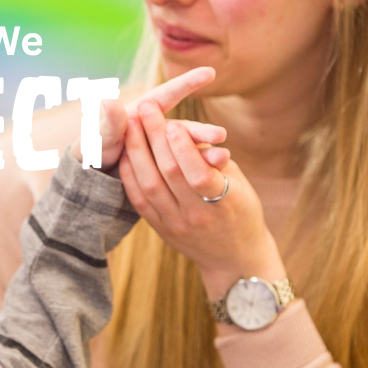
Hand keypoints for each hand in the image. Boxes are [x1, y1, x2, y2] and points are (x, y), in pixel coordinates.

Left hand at [70, 67, 229, 169]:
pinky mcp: (168, 168)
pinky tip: (216, 174)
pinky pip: (185, 169)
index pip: (166, 95)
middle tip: (220, 135)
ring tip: (223, 160)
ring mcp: (164, 149)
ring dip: (205, 154)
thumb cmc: (92, 152)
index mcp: (141, 114)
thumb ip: (109, 123)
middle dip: (202, 131)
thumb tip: (109, 100)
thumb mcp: (98, 138)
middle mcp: (156, 130)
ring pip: (188, 150)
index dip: (186, 83)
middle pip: (182, 128)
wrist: (92, 180)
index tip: (209, 72)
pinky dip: (199, 171)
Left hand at [118, 97, 285, 302]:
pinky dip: (130, 175)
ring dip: (137, 151)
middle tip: (144, 107)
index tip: (172, 122)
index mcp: (223, 202)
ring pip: (150, 185)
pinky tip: (125, 153)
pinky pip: (139, 200)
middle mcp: (196, 215)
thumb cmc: (241, 211)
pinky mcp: (161, 229)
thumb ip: (215, 159)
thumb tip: (192, 132)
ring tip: (130, 124)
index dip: (183, 147)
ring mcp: (176, 224)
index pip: (197, 172)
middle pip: (169, 173)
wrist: (235, 260)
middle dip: (154, 137)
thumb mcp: (239, 183)